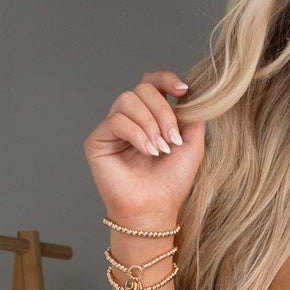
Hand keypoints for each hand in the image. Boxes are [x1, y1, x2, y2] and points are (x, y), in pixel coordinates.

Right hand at [83, 69, 204, 228]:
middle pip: (142, 89)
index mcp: (150, 116)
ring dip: (150, 124)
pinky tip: (148, 152)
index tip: (182, 90)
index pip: (151, 83)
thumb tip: (189, 92)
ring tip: (160, 150)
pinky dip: (137, 134)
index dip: (165, 79)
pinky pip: (117, 120)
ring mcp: (112, 128)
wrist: (154, 210)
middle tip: (172, 140)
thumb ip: (192, 116)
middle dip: (163, 111)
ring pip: (128, 100)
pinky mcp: (97, 140)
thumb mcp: (191, 145)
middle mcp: (129, 118)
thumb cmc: (171, 183)